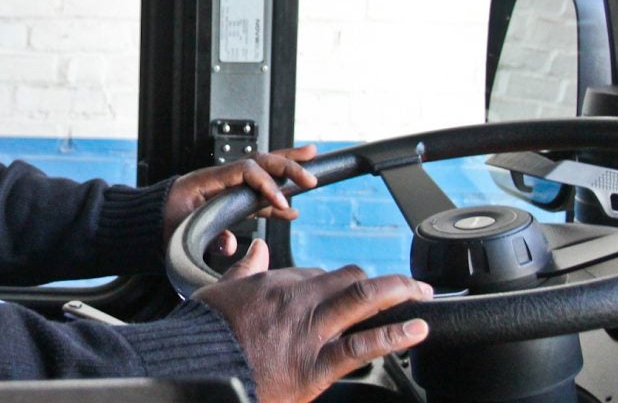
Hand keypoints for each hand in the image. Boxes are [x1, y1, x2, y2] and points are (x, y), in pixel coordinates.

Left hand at [163, 145, 318, 251]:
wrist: (146, 223)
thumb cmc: (159, 226)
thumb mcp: (180, 233)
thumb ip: (207, 239)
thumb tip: (229, 244)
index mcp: (204, 180)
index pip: (245, 171)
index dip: (266, 184)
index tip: (282, 202)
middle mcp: (217, 178)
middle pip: (259, 162)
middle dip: (287, 166)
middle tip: (310, 175)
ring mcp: (224, 187)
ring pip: (261, 172)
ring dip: (287, 169)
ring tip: (312, 163)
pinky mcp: (226, 201)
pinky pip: (255, 196)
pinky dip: (275, 200)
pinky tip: (292, 209)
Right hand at [194, 241, 431, 402]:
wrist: (197, 367)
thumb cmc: (205, 333)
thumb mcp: (222, 290)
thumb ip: (244, 269)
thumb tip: (254, 249)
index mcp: (276, 284)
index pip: (318, 275)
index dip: (339, 283)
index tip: (351, 290)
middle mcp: (299, 301)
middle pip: (350, 279)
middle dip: (380, 283)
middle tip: (404, 287)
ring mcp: (310, 331)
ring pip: (363, 298)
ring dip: (398, 293)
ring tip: (420, 294)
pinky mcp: (316, 365)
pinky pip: (361, 346)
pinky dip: (393, 335)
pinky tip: (415, 329)